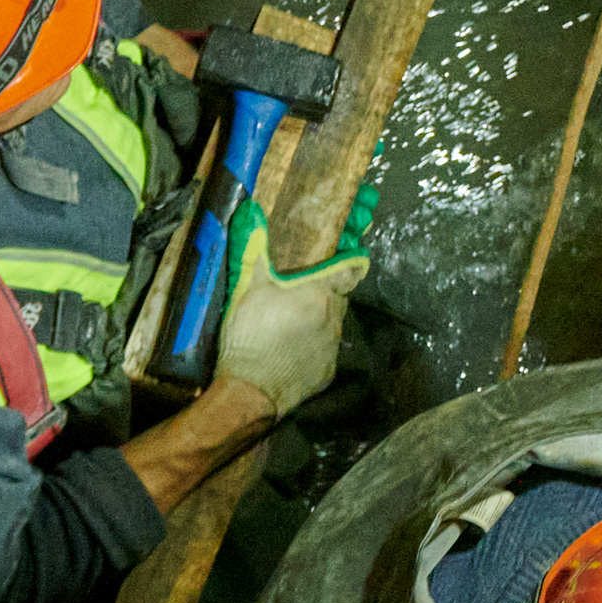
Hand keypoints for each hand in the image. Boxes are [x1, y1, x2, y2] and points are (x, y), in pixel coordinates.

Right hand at [214, 200, 369, 414]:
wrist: (250, 392)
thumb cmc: (251, 335)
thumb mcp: (248, 287)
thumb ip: (253, 249)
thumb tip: (251, 211)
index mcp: (321, 294)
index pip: (351, 270)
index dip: (352, 259)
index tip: (352, 253)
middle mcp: (336, 320)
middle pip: (338, 298)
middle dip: (324, 293)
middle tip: (302, 291)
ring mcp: (333, 349)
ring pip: (332, 326)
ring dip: (317, 320)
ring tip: (290, 322)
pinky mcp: (326, 373)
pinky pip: (324, 352)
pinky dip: (312, 347)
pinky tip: (290, 348)